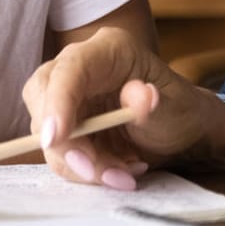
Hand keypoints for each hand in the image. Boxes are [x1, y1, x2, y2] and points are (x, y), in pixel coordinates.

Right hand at [22, 27, 211, 190]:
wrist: (180, 132)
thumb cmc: (179, 111)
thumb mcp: (175, 109)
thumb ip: (156, 104)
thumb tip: (140, 95)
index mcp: (108, 50)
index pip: (70, 69)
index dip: (58, 101)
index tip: (56, 139)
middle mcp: (80, 68)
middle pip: (44, 98)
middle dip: (65, 143)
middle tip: (98, 172)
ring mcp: (69, 97)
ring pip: (50, 133)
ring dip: (81, 164)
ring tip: (123, 176)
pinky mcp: (66, 125)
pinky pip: (59, 151)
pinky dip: (84, 170)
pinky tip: (117, 172)